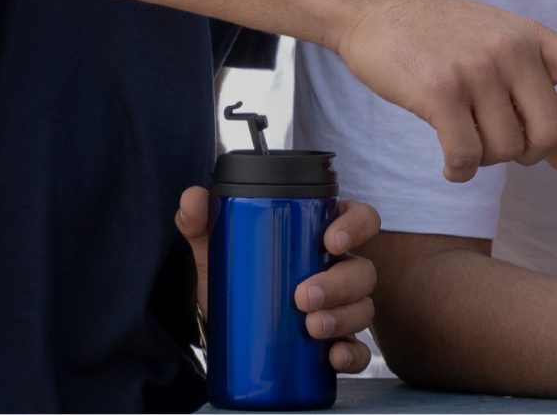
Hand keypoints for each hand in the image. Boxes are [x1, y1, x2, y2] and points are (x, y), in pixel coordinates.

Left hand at [177, 189, 384, 372]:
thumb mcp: (218, 252)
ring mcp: (342, 309)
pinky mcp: (335, 344)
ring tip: (311, 328)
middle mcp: (341, 271)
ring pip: (364, 308)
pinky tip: (334, 357)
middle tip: (302, 297)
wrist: (223, 334)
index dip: (356, 225)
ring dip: (343, 317)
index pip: (360, 219)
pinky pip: (359, 351)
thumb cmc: (236, 280)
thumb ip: (202, 223)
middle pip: (363, 270)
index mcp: (323, 236)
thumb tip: (193, 199)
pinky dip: (352, 356)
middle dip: (338, 284)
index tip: (330, 240)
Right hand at [336, 0, 556, 180]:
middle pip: (549, 135)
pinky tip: (449, 162)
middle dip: (528, 154)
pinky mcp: (440, 91)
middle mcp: (514, 52)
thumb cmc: (445, 40)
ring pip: (506, 151)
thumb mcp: (502, 62)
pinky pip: (466, 157)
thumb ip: (544, 110)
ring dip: (484, 159)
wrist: (379, 9)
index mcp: (537, 41)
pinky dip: (459, 170)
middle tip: (500, 143)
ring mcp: (477, 70)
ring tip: (464, 134)